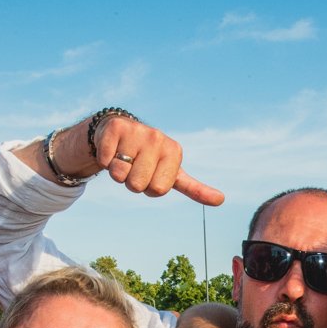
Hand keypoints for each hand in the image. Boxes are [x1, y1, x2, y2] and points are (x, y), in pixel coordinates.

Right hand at [92, 115, 223, 205]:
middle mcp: (158, 138)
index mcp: (174, 151)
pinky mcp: (115, 128)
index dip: (150, 188)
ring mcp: (137, 131)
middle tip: (135, 167)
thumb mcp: (173, 173)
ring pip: (119, 174)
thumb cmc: (150, 159)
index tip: (151, 174)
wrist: (122, 133)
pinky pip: (105, 161)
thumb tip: (221, 199)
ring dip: (118, 172)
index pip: (158, 190)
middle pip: (138, 185)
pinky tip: (113, 149)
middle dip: (132, 182)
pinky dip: (105, 160)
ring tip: (124, 158)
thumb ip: (195, 188)